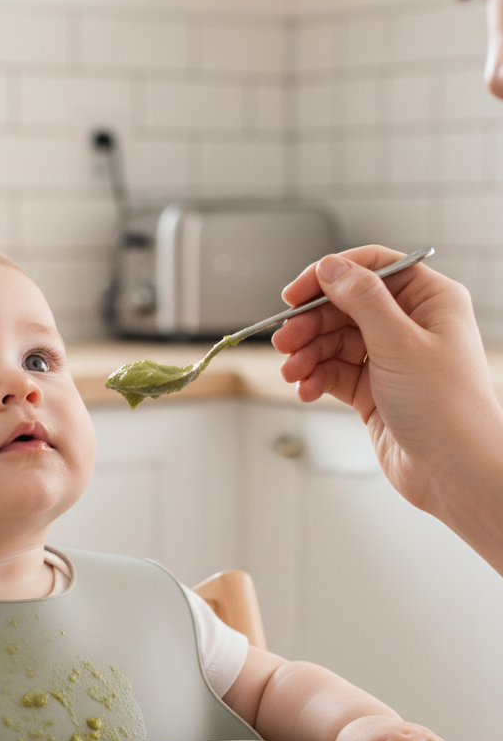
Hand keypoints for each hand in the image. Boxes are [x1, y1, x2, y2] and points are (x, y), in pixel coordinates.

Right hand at [272, 246, 502, 560]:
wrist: (456, 473)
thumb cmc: (448, 409)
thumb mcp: (399, 343)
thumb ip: (362, 299)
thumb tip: (331, 267)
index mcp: (429, 301)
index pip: (371, 269)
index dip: (330, 276)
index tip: (294, 294)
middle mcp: (409, 325)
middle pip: (344, 307)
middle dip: (310, 324)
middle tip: (284, 342)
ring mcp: (390, 358)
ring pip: (333, 341)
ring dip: (307, 355)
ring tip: (292, 373)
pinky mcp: (373, 390)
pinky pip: (333, 372)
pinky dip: (315, 378)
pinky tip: (306, 390)